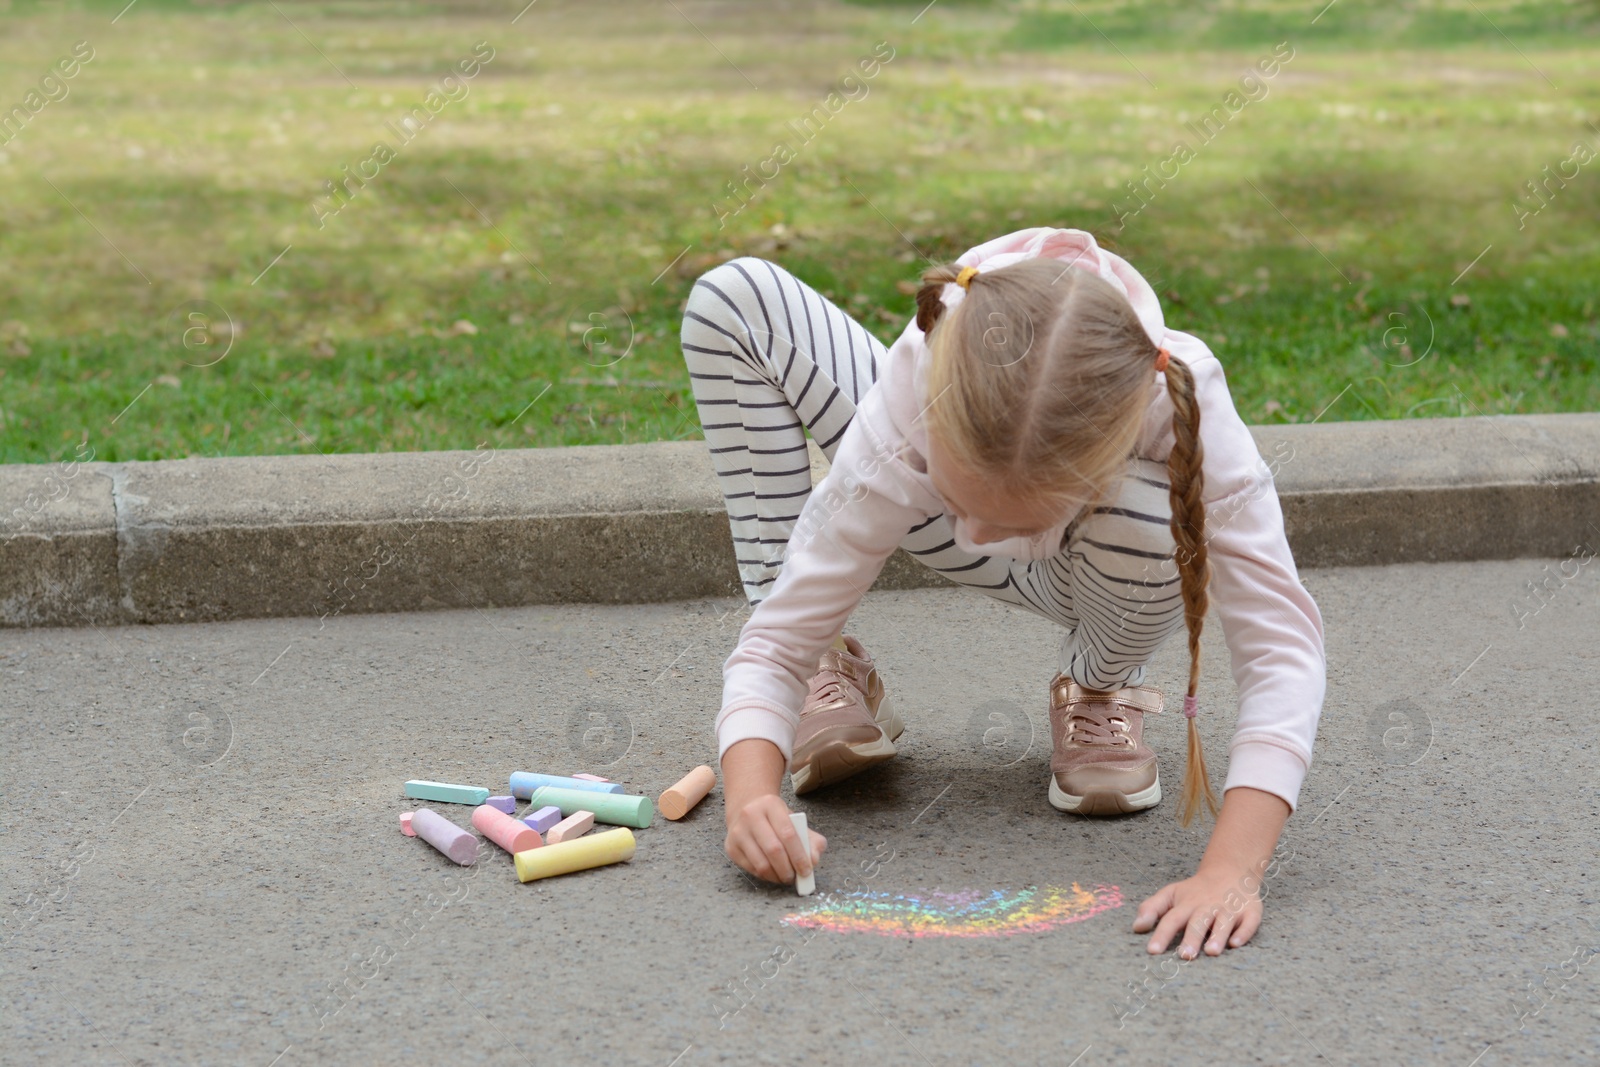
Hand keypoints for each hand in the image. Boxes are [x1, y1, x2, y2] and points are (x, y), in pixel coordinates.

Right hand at [724, 793, 825, 884]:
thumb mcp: (796, 822)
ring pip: (761, 863)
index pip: (788, 834)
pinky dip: (766, 876)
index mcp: (771, 805)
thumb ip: (811, 840)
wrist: (747, 810)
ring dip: (777, 876)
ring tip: (785, 877)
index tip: (807, 870)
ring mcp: (738, 832)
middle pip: (773, 850)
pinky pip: (751, 869)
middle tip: (796, 878)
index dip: (800, 856)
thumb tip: (813, 860)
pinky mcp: (731, 847)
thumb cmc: (776, 819)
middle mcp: (750, 815)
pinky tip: (773, 873)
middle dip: (788, 869)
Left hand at [1133, 866, 1261, 957]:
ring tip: (1211, 952)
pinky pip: (1248, 923)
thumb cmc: (1195, 891)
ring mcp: (1229, 909)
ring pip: (1224, 923)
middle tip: (1185, 956)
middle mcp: (1208, 907)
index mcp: (1186, 905)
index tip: (1152, 951)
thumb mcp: (1171, 894)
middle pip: (1198, 922)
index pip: (1171, 919)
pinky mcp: (1250, 912)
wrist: (1230, 871)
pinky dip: (1243, 932)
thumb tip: (1136, 928)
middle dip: (1191, 938)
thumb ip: (1151, 909)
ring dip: (1218, 936)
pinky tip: (1236, 943)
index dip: (1162, 935)